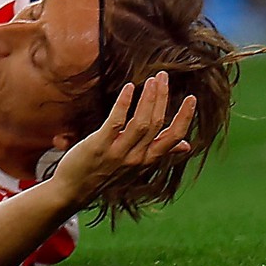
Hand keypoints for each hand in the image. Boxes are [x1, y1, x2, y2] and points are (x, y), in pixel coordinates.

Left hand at [51, 72, 196, 206]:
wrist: (74, 189)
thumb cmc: (106, 172)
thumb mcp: (136, 165)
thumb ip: (160, 152)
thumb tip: (186, 145)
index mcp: (148, 160)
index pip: (174, 137)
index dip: (185, 118)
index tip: (191, 99)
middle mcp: (137, 157)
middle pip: (156, 124)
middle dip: (162, 98)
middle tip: (163, 76)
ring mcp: (118, 152)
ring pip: (141, 123)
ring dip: (148, 98)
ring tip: (151, 79)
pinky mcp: (99, 146)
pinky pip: (115, 122)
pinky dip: (124, 104)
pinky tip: (129, 88)